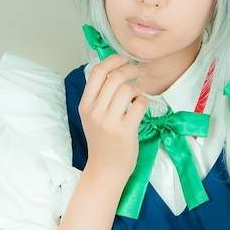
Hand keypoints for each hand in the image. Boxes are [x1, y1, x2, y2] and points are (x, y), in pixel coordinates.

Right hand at [79, 52, 149, 183]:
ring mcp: (110, 121)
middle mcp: (95, 111)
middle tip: (139, 72)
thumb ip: (99, 96)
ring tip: (138, 95)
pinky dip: (144, 102)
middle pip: (115, 77)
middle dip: (131, 69)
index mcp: (85, 105)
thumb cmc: (102, 142)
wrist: (106, 169)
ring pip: (127, 89)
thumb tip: (113, 69)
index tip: (124, 59)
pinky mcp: (125, 130)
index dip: (113, 60)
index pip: (98, 72)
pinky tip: (141, 108)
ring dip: (137, 88)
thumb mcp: (92, 117)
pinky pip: (140, 104)